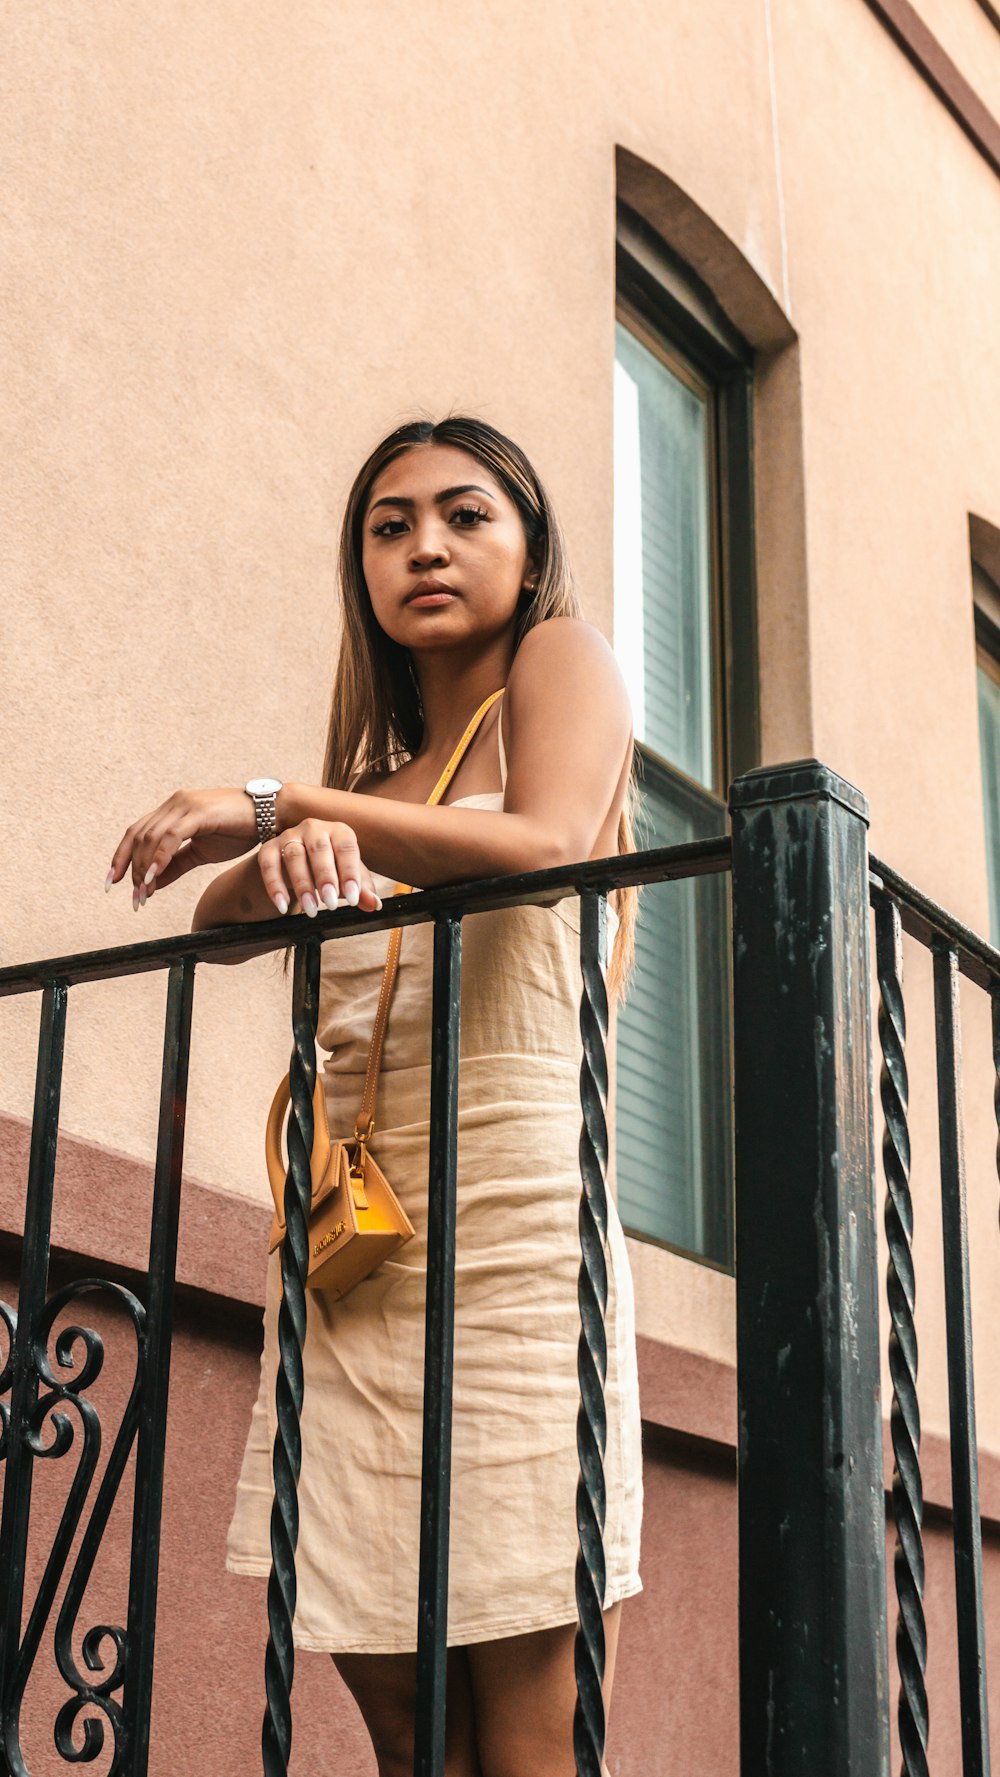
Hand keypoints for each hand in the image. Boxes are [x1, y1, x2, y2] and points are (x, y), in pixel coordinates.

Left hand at [107, 787, 257, 907]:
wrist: (271, 815)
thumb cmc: (240, 830)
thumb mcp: (202, 852)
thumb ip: (176, 865)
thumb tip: (152, 884)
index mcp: (173, 810)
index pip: (136, 833)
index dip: (121, 857)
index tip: (113, 882)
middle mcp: (175, 803)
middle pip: (138, 836)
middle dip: (131, 869)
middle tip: (135, 898)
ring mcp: (185, 805)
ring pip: (151, 838)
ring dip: (144, 869)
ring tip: (143, 894)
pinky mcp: (198, 812)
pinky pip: (171, 837)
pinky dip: (159, 858)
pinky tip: (153, 877)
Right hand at [257, 818, 382, 916]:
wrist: (297, 862)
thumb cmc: (331, 867)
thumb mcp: (347, 877)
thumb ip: (362, 889)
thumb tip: (375, 904)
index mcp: (339, 831)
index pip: (346, 848)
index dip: (350, 873)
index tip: (353, 898)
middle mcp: (314, 828)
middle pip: (319, 849)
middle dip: (325, 877)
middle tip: (330, 905)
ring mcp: (290, 836)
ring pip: (294, 856)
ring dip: (302, 884)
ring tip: (311, 909)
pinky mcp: (269, 848)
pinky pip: (269, 865)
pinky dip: (274, 886)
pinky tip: (282, 905)